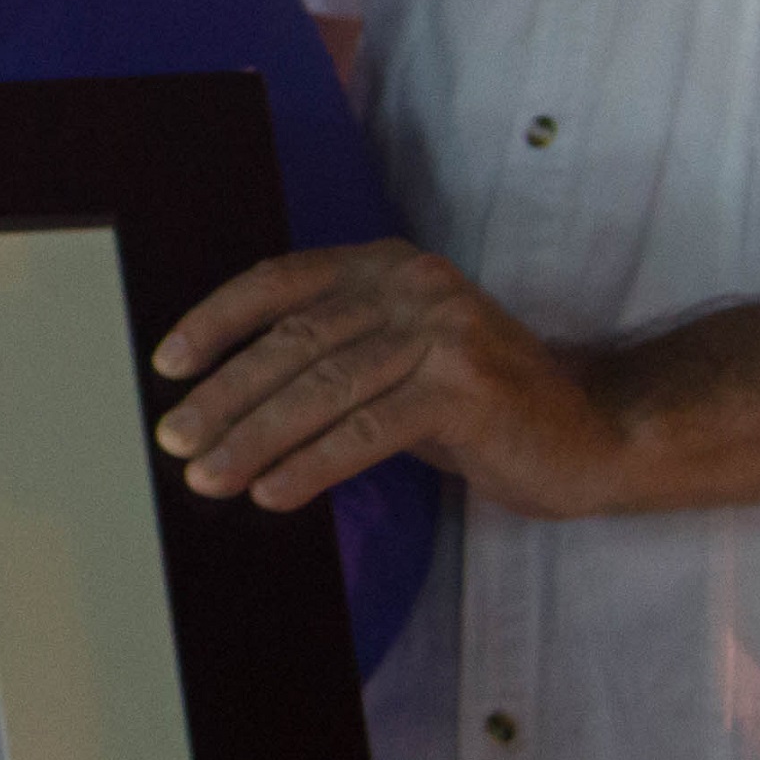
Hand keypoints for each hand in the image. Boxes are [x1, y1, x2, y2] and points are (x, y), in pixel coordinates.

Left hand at [149, 241, 634, 521]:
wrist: (593, 432)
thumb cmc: (482, 406)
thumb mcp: (401, 361)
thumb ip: (334, 356)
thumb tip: (226, 400)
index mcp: (387, 266)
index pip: (281, 282)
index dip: (216, 321)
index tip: (166, 365)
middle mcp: (413, 285)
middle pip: (293, 340)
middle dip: (224, 395)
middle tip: (174, 438)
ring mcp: (442, 332)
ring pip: (323, 387)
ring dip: (254, 437)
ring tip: (206, 476)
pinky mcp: (465, 388)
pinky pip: (367, 431)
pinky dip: (311, 464)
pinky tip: (271, 493)